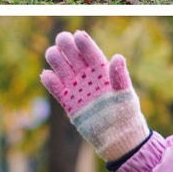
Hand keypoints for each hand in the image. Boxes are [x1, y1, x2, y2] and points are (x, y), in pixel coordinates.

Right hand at [39, 30, 150, 161]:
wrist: (118, 137)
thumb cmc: (126, 113)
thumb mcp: (125, 94)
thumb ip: (120, 76)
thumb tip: (118, 57)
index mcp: (104, 73)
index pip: (92, 55)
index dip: (85, 44)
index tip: (79, 34)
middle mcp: (89, 79)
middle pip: (75, 59)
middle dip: (68, 48)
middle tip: (62, 38)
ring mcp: (78, 90)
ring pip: (64, 71)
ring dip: (57, 61)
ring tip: (52, 52)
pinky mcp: (69, 103)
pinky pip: (57, 91)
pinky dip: (51, 83)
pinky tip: (46, 75)